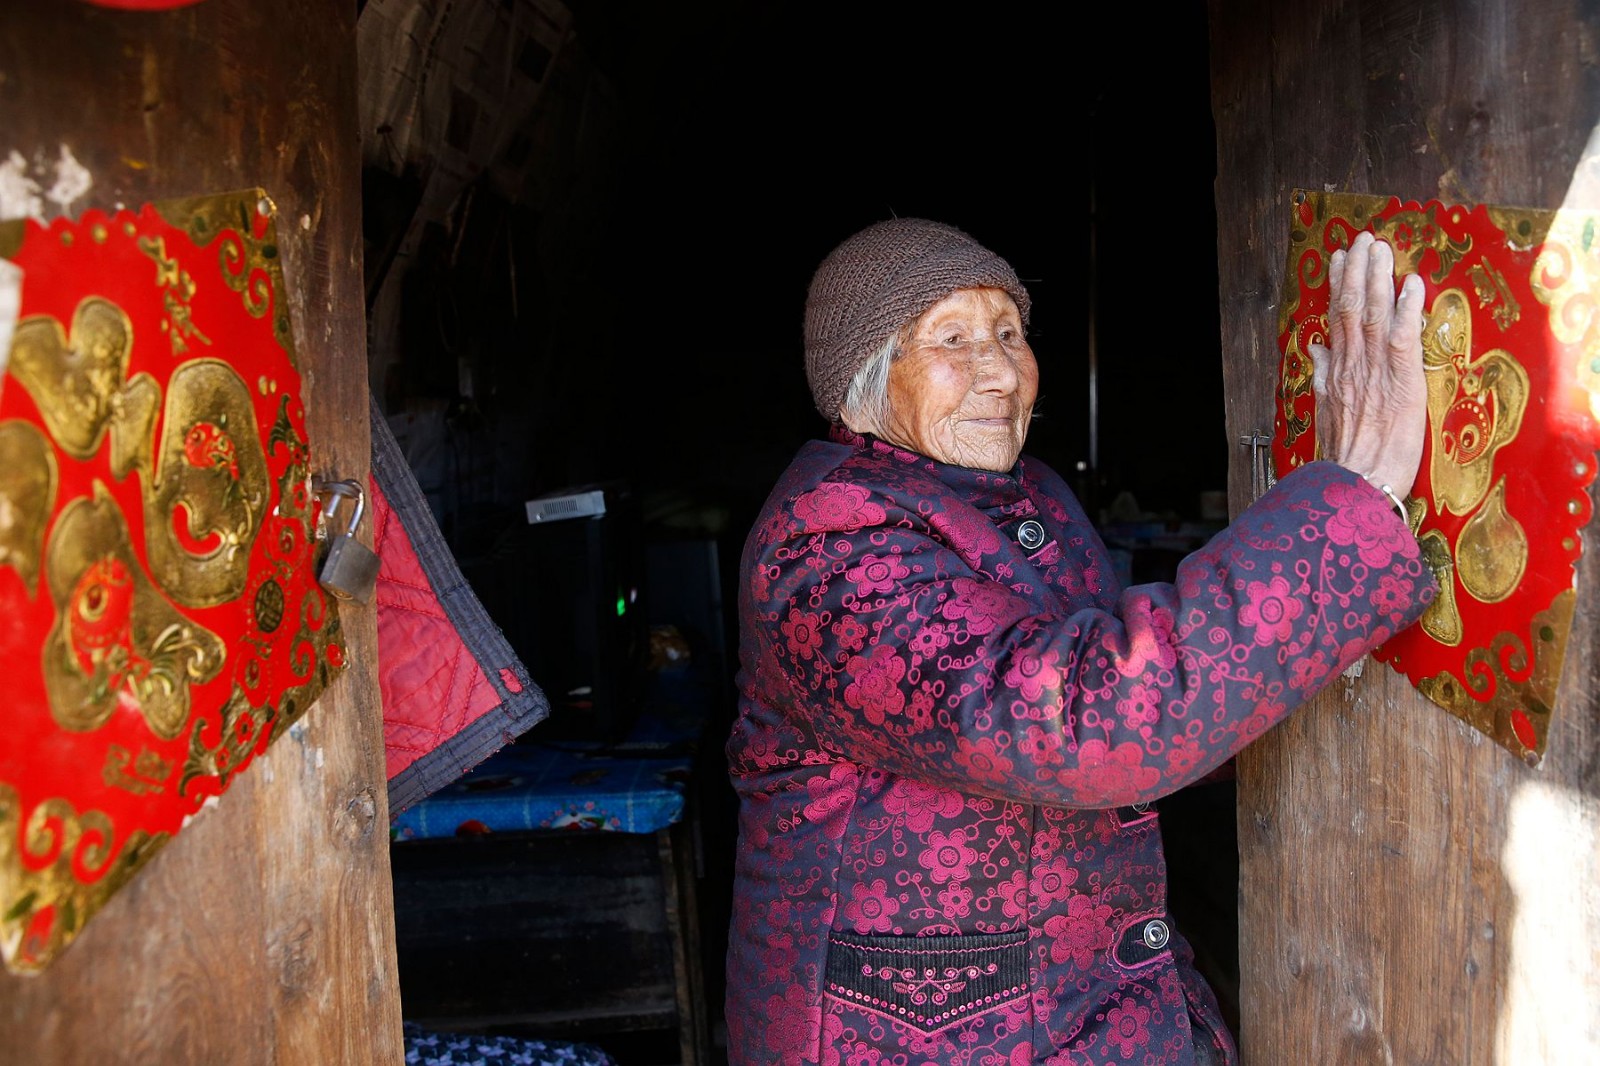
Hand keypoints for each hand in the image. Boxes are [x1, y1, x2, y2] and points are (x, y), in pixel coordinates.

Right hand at [1308, 230, 1427, 499]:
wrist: (1355, 484)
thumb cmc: (1347, 458)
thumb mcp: (1327, 415)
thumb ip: (1324, 378)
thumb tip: (1316, 348)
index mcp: (1338, 373)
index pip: (1337, 320)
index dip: (1338, 286)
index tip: (1339, 258)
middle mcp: (1354, 367)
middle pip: (1353, 308)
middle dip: (1357, 271)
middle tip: (1363, 239)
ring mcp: (1375, 373)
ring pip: (1374, 315)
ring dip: (1378, 279)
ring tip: (1381, 249)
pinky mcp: (1402, 384)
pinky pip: (1403, 339)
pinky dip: (1407, 310)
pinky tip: (1411, 285)